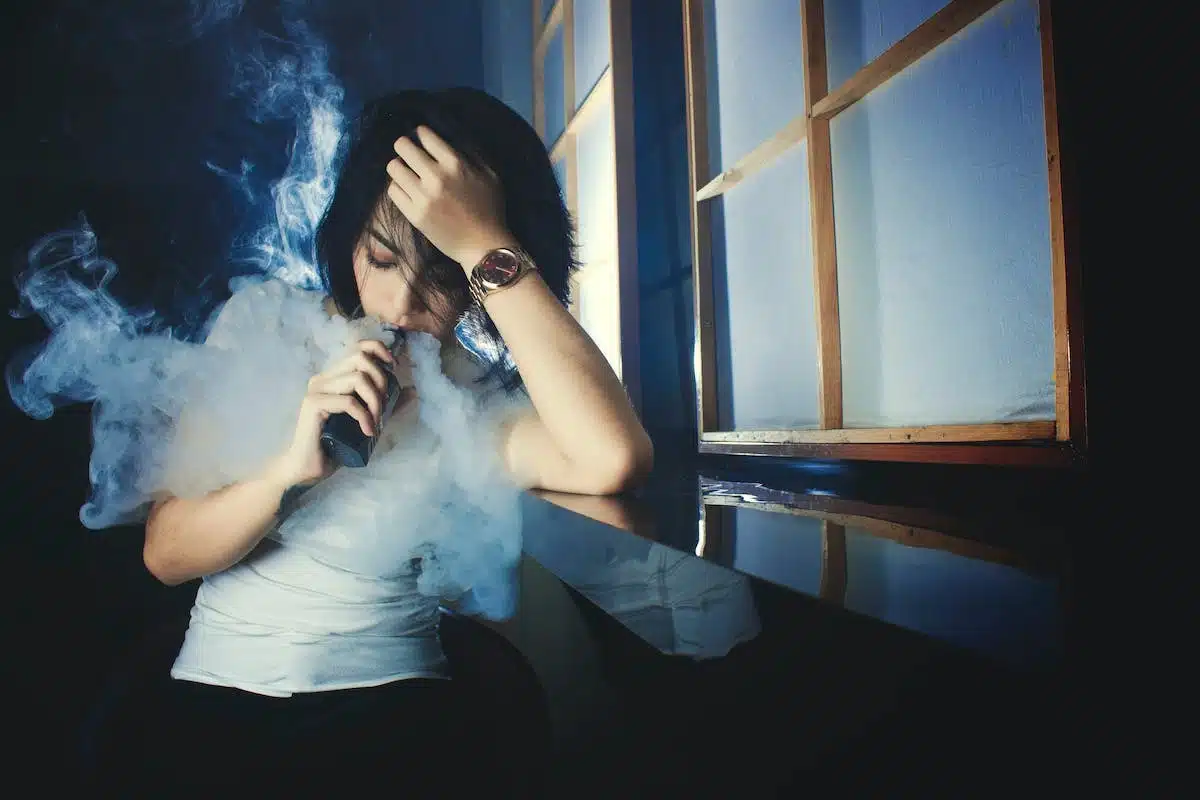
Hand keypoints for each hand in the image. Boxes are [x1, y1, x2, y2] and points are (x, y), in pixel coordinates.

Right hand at [269, 339, 404, 486]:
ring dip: (375, 401)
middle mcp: (323, 379)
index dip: (379, 350)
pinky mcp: (313, 404)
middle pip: (360, 359)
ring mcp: (316, 390)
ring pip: (357, 379)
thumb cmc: (336, 446)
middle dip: (381, 381)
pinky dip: (364, 416)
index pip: (357, 348)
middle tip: (383, 408)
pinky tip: (368, 432)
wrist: (308, 469)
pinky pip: (348, 401)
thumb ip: (386, 406)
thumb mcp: (368, 421)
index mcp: (333, 378)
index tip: (394, 369)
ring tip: (377, 422)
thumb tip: (412, 391)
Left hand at [385, 126, 516, 268]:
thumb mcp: (490, 176)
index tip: (421, 139)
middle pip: (402, 147)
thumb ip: (470, 155)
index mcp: (455, 164)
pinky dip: (398, 188)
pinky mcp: (414, 214)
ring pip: (393, 168)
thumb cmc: (490, 210)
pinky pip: (393, 191)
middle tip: (410, 155)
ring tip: (408, 174)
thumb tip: (448, 140)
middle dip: (404, 147)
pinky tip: (408, 192)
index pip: (424, 135)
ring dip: (399, 168)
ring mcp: (422, 197)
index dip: (421, 134)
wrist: (484, 246)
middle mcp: (436, 177)